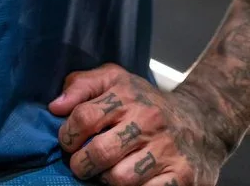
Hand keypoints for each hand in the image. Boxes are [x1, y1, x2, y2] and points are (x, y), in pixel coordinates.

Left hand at [48, 63, 227, 185]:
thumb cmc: (146, 102)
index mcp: (127, 95)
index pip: (84, 117)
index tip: (67, 142)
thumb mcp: (115, 80)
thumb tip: (55, 106)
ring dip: (104, 181)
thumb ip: (82, 85)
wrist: (201, 120)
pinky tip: (128, 183)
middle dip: (81, 165)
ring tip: (104, 174)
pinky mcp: (181, 176)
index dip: (67, 135)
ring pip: (120, 179)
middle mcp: (147, 120)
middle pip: (100, 152)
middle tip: (81, 166)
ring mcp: (165, 150)